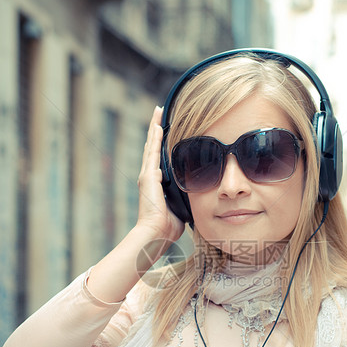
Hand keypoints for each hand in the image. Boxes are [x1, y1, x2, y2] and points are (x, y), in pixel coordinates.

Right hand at [135, 106, 184, 243]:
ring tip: (157, 112)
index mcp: (156, 183)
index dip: (162, 143)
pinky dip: (155, 139)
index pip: (159, 158)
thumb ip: (186, 200)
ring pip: (151, 146)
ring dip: (154, 128)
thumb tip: (199, 198)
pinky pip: (152, 153)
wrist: (156, 234)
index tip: (165, 129)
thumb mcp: (180, 208)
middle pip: (152, 147)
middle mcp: (149, 177)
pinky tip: (157, 126)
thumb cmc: (168, 227)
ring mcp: (147, 176)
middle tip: (159, 112)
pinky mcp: (148, 177)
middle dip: (156, 129)